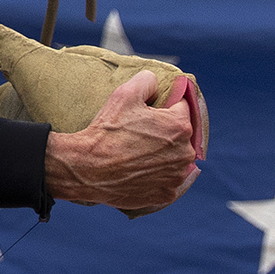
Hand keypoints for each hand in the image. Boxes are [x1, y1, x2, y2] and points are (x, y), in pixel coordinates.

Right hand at [43, 70, 199, 216]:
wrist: (88, 168)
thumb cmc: (107, 131)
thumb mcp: (124, 94)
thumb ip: (146, 81)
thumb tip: (156, 80)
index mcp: (180, 126)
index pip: (183, 108)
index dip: (167, 106)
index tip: (154, 110)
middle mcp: (186, 152)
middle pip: (183, 136)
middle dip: (167, 131)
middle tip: (144, 132)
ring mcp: (178, 176)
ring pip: (179, 160)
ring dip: (168, 155)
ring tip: (144, 152)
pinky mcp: (167, 193)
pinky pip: (173, 182)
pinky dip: (166, 176)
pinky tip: (157, 170)